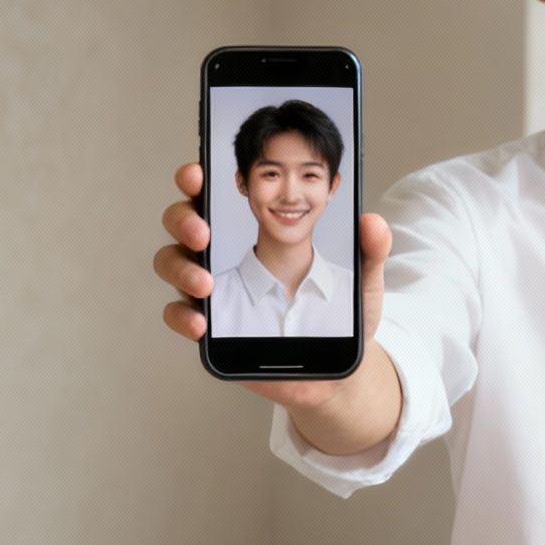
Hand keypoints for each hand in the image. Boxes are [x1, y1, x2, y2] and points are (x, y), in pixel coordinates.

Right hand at [154, 161, 391, 409]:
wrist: (335, 371)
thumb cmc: (341, 319)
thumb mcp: (362, 281)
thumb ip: (370, 251)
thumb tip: (372, 221)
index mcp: (259, 234)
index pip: (218, 196)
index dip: (198, 180)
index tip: (198, 174)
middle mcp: (226, 257)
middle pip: (183, 223)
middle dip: (184, 219)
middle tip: (204, 232)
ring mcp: (214, 292)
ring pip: (173, 264)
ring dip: (181, 267)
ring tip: (205, 282)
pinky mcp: (211, 329)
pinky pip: (180, 315)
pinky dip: (183, 315)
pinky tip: (201, 321)